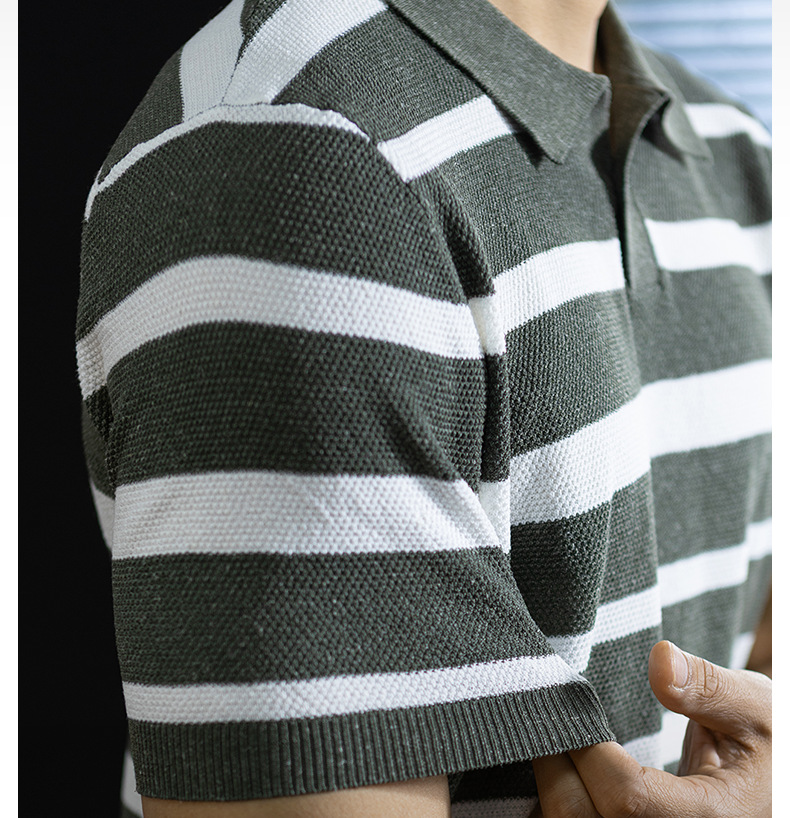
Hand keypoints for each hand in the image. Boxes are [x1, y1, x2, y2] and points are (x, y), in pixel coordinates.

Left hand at [532, 641, 770, 816]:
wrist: (775, 777)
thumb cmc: (771, 740)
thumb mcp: (758, 708)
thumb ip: (709, 687)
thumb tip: (660, 659)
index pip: (625, 796)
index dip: (588, 749)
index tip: (571, 704)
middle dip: (555, 765)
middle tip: (543, 715)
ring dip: (552, 788)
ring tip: (550, 737)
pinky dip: (562, 800)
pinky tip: (560, 767)